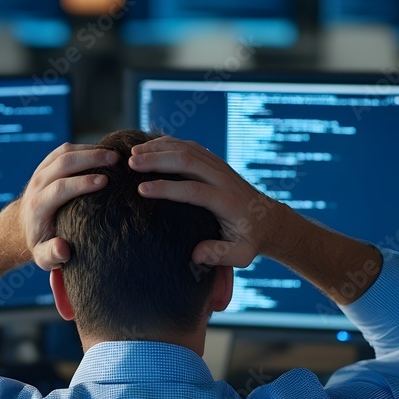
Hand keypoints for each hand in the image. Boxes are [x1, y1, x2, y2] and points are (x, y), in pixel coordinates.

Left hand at [18, 143, 118, 269]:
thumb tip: (62, 248)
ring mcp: (40, 172)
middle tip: (116, 160)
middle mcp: (37, 185)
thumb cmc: (40, 243)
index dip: (82, 182)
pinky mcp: (46, 165)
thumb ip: (52, 255)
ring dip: (90, 150)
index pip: (60, 188)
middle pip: (63, 164)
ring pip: (64, 152)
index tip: (105, 181)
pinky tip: (103, 152)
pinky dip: (84, 148)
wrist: (22, 227)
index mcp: (38, 206)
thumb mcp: (43, 257)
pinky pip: (64, 150)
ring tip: (115, 154)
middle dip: (90, 158)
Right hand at [128, 136, 282, 266]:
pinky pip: (190, 146)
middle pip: (188, 160)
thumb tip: (196, 254)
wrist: (268, 218)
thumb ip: (220, 255)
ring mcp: (220, 166)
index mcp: (227, 201)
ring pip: (187, 148)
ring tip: (133, 153)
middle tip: (131, 163)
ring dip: (159, 148)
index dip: (167, 188)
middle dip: (157, 159)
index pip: (194, 190)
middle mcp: (223, 179)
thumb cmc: (250, 240)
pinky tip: (149, 147)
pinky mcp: (215, 161)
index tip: (142, 190)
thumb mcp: (242, 254)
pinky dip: (168, 143)